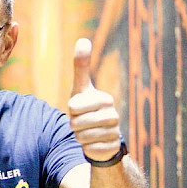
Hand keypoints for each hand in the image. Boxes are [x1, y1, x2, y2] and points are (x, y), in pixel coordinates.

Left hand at [68, 38, 122, 161]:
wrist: (100, 136)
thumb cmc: (87, 108)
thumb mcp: (81, 88)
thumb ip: (81, 66)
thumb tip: (83, 39)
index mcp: (106, 99)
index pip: (74, 106)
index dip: (72, 110)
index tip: (79, 109)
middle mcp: (113, 115)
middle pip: (77, 122)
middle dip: (74, 124)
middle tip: (82, 122)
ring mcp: (114, 133)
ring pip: (81, 136)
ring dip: (79, 136)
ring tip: (87, 131)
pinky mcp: (111, 148)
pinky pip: (88, 148)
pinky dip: (86, 147)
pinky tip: (93, 143)